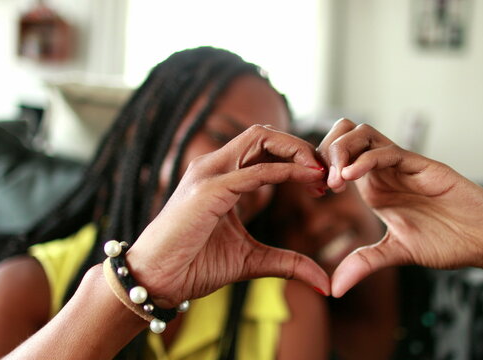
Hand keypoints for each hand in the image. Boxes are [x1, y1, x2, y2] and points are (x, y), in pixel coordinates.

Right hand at [127, 125, 329, 305]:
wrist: (156, 281)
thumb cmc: (194, 266)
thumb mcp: (252, 260)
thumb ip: (287, 263)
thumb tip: (323, 281)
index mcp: (221, 175)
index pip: (264, 148)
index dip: (296, 159)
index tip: (321, 183)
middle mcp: (213, 166)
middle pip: (265, 134)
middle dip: (301, 148)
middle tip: (326, 173)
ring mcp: (209, 174)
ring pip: (261, 138)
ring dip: (297, 151)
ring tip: (321, 172)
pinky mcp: (209, 190)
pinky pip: (257, 171)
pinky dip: (287, 172)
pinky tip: (309, 181)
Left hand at [318, 119, 482, 296]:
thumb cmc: (448, 241)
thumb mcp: (396, 253)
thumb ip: (364, 264)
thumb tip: (334, 289)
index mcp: (375, 185)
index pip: (339, 155)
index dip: (321, 166)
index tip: (314, 192)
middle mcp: (386, 170)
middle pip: (346, 134)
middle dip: (326, 151)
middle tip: (322, 183)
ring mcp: (405, 165)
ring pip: (365, 134)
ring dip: (342, 150)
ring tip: (336, 181)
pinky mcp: (425, 167)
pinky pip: (391, 151)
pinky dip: (366, 159)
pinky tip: (351, 177)